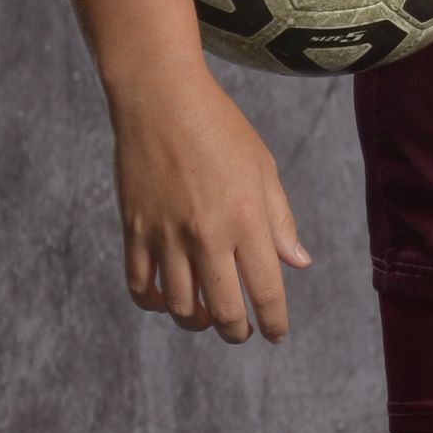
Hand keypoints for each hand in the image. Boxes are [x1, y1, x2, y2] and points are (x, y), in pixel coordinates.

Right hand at [109, 67, 312, 342]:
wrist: (161, 98)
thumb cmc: (220, 127)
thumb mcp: (263, 167)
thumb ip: (280, 220)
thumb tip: (298, 263)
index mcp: (247, 219)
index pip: (266, 291)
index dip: (274, 322)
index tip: (276, 334)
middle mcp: (207, 234)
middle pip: (224, 310)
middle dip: (236, 331)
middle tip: (242, 332)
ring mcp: (167, 235)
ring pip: (180, 306)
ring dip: (196, 321)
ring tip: (205, 316)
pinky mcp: (135, 230)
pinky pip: (140, 285)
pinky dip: (153, 303)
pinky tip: (166, 300)